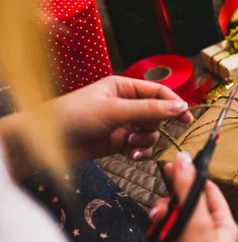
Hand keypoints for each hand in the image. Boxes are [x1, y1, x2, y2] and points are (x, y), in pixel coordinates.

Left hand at [51, 76, 193, 161]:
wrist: (47, 143)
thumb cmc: (75, 116)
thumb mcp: (116, 110)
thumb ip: (150, 110)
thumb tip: (181, 107)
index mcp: (124, 87)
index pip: (158, 92)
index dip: (174, 103)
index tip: (187, 117)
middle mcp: (126, 104)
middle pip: (157, 114)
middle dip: (154, 125)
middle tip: (145, 131)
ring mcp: (123, 124)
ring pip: (150, 132)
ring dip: (145, 140)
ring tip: (130, 144)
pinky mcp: (119, 142)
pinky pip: (141, 146)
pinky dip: (140, 151)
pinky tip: (131, 154)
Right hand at [150, 152, 237, 241]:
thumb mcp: (195, 226)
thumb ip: (187, 192)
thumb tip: (183, 160)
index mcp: (222, 223)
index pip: (205, 190)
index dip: (187, 179)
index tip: (169, 168)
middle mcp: (209, 236)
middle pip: (181, 210)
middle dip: (167, 218)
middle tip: (160, 221)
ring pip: (168, 232)